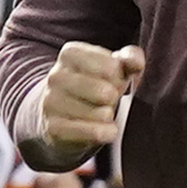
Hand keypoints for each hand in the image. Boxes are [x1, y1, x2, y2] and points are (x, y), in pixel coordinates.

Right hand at [28, 42, 142, 156]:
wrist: (60, 114)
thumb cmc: (94, 85)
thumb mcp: (114, 67)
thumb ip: (130, 58)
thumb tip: (135, 62)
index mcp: (71, 54)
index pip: (112, 67)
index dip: (120, 78)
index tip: (112, 80)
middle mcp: (56, 76)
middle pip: (106, 92)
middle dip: (114, 98)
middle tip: (108, 100)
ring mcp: (51, 102)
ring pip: (101, 114)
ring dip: (109, 116)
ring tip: (103, 114)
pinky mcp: (53, 127)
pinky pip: (91, 132)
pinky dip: (104, 133)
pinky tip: (106, 130)